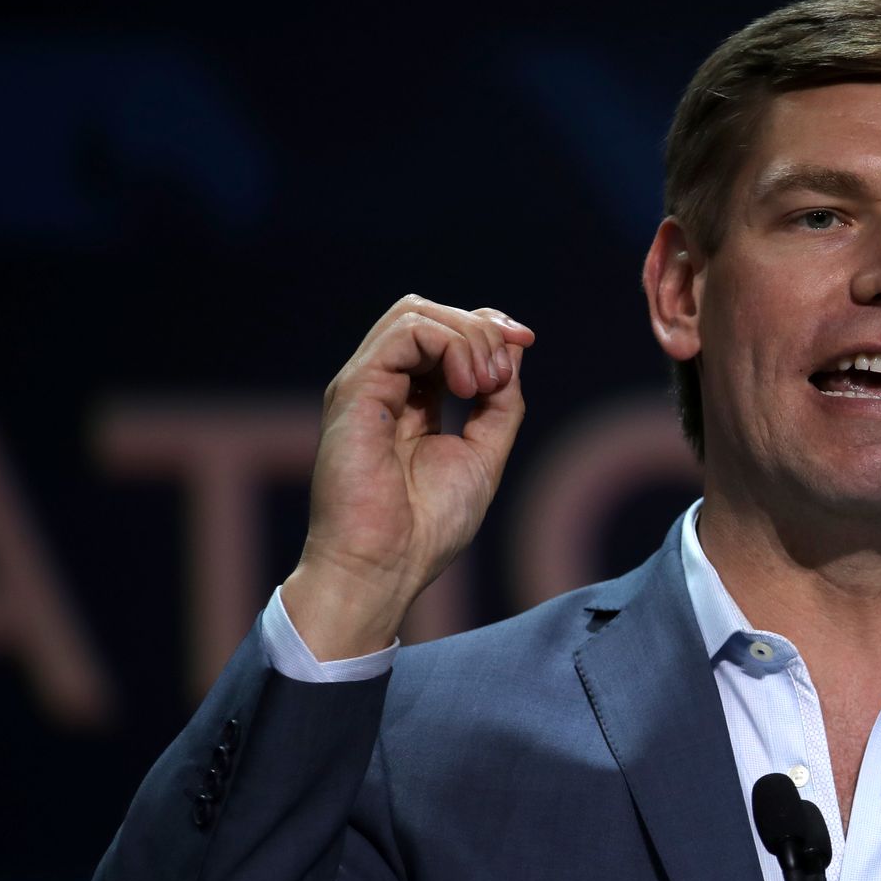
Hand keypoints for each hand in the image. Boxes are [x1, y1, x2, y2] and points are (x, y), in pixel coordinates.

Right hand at [282, 295, 535, 660]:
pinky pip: (406, 332)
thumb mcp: (483, 453)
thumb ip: (499, 402)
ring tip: (483, 385)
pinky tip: (466, 387)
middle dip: (481, 328)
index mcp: (407, 400)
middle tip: (502, 375)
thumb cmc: (426, 527)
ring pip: (416, 312)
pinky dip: (450, 346)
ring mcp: (364, 385)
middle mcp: (381, 386)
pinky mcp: (355, 389)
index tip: (525, 341)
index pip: (442, 331)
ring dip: (469, 337)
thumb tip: (513, 349)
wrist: (385, 567)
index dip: (487, 326)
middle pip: (429, 313)